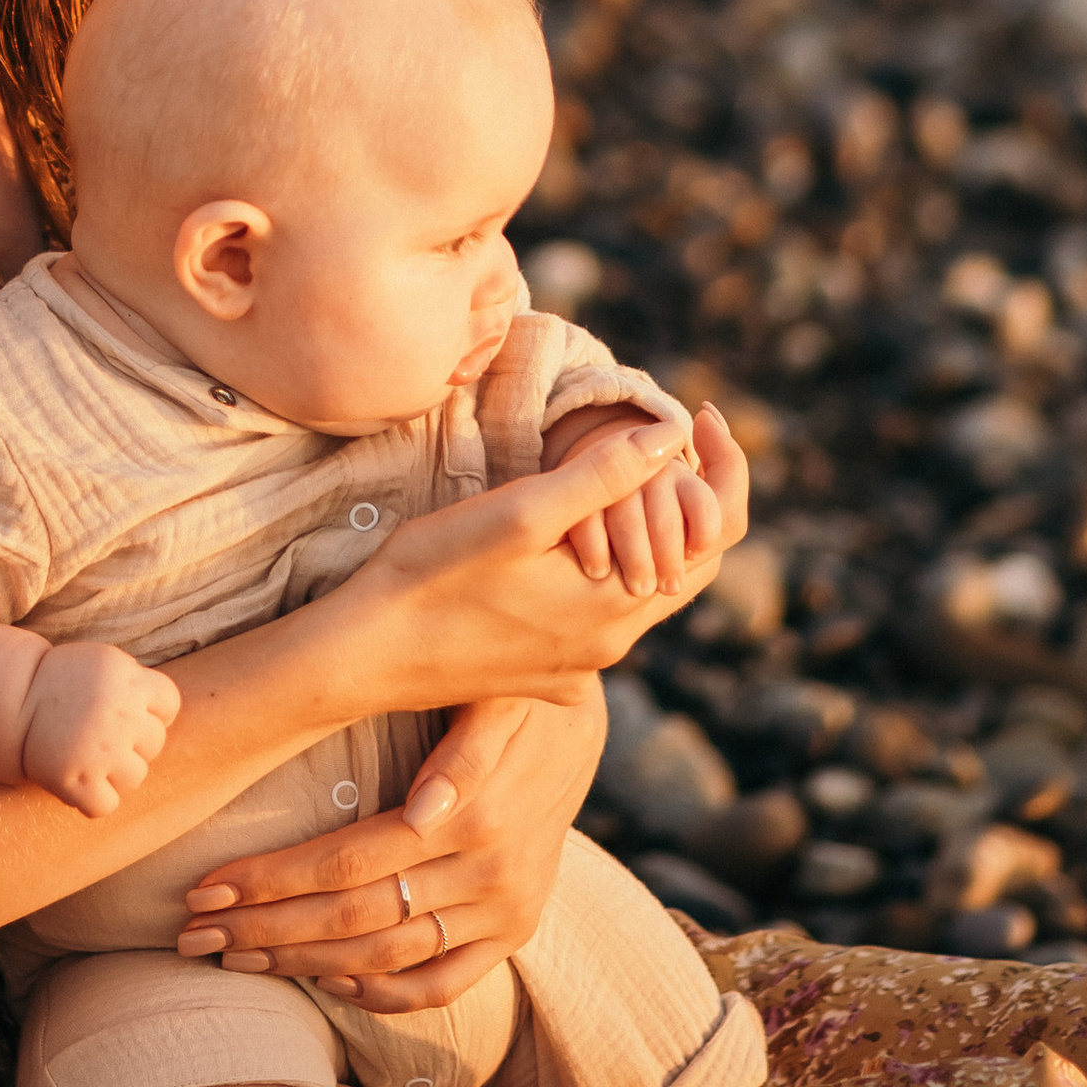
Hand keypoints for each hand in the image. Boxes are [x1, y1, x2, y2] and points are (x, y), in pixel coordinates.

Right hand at [20, 641, 180, 817]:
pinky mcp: (77, 782)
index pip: (169, 704)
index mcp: (126, 679)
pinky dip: (93, 801)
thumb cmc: (62, 682)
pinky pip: (106, 805)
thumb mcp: (104, 663)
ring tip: (90, 759)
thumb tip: (166, 715)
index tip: (129, 713)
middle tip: (102, 737)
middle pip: (154, 743)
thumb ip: (137, 683)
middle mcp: (119, 715)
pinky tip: (79, 784)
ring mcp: (100, 751)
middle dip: (133, 743)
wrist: (12, 701)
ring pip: (135, 777)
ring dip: (116, 773)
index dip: (152, 711)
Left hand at [173, 687, 605, 1007]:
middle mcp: (490, 876)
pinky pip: (440, 984)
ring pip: (386, 958)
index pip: (346, 863)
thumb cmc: (510, 689)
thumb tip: (424, 808)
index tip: (205, 886)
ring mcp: (506, 914)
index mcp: (474, 817)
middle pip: (353, 920)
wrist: (583, 720)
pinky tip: (324, 981)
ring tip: (233, 959)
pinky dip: (379, 991)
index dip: (270, 879)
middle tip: (192, 933)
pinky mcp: (516, 932)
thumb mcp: (495, 693)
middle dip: (263, 929)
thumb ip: (465, 749)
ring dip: (301, 964)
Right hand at [314, 410, 748, 721]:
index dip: (724, 470)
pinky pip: (597, 612)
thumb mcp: (521, 511)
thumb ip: (603, 474)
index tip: (700, 413)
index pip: (715, 537)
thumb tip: (673, 433)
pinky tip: (570, 529)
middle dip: (687, 495)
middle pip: (685, 562)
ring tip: (618, 468)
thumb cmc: (432, 575)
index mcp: (617, 609)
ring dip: (642, 527)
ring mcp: (577, 666)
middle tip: (669, 430)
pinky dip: (603, 562)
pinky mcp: (544, 673)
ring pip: (640, 585)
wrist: (363, 656)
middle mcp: (609, 647)